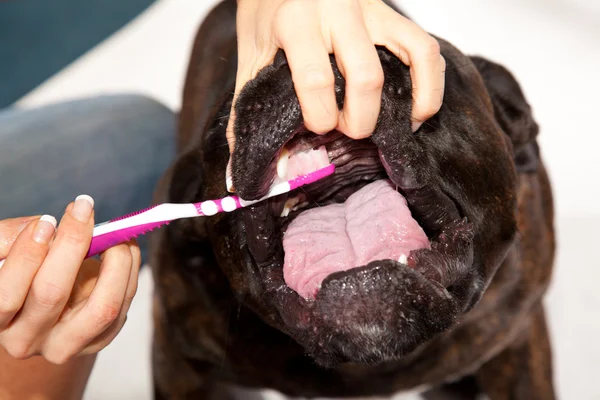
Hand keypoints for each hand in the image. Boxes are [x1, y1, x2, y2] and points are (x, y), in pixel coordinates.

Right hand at [0, 196, 139, 363]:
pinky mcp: (98, 341)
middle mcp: (26, 340)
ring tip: (116, 232)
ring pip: (101, 309)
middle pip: (52, 295)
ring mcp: (65, 345)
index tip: (47, 221)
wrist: (45, 306)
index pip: (6, 296)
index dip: (26, 256)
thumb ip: (10, 239)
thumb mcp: (3, 255)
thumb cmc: (21, 271)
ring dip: (115, 263)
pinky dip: (130, 272)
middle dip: (71, 245)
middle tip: (83, 211)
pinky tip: (125, 247)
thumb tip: (45, 226)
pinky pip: (122, 307)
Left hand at [226, 0, 445, 185]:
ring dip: (403, 106)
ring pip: (407, 59)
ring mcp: (370, 10)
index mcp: (295, 21)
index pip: (315, 79)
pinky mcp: (390, 14)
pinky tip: (418, 111)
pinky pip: (425, 48)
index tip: (318, 129)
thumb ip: (247, 110)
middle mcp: (336, 11)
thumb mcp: (250, 57)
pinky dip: (430, 84)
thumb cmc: (265, 16)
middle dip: (360, 120)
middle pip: (365, 77)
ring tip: (394, 129)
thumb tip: (243, 170)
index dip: (320, 117)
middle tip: (348, 131)